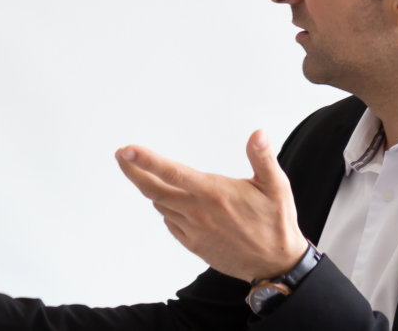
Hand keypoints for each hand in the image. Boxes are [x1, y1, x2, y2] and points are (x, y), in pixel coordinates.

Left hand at [116, 129, 309, 281]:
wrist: (275, 263)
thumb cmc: (275, 223)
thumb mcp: (276, 186)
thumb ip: (263, 158)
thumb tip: (258, 134)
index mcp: (213, 193)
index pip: (171, 173)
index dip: (146, 161)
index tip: (126, 150)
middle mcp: (198, 211)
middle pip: (153, 189)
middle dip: (132, 171)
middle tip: (121, 156)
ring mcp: (192, 229)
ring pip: (161, 204)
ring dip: (151, 189)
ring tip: (146, 174)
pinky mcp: (192, 243)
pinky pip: (170, 221)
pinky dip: (165, 208)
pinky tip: (170, 201)